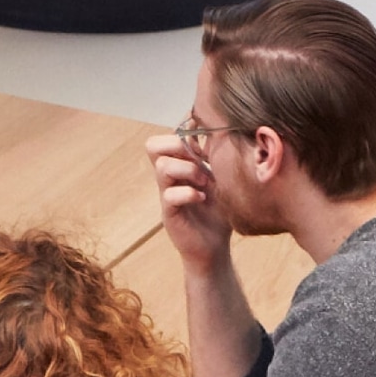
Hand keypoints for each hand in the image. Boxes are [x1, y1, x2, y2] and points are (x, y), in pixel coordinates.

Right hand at [148, 129, 232, 276]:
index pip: (166, 138)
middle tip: (199, 159)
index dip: (181, 131)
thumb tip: (222, 131)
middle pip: (153, 146)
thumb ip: (216, 158)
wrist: (216, 245)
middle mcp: (169, 177)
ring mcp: (167, 194)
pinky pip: (169, 195)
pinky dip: (188, 193)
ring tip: (204, 182)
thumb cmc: (220, 210)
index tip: (202, 139)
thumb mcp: (221, 179)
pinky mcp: (169, 214)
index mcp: (179, 165)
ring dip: (187, 169)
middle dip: (177, 145)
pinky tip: (202, 198)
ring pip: (162, 167)